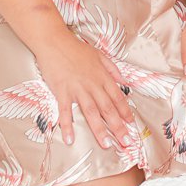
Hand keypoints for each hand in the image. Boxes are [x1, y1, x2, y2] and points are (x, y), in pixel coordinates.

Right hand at [34, 30, 134, 149]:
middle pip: (108, 108)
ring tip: (106, 144)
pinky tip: (69, 139)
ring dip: (99, 129)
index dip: (125, 112)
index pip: (117, 97)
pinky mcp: (62, 91)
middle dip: (118, 126)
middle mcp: (93, 84)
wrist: (55, 41)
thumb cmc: (76, 48)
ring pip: (91, 112)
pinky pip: (66, 111)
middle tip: (126, 142)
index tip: (131, 125)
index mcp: (102, 76)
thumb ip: (112, 68)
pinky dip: (67, 126)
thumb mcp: (99, 54)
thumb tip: (123, 80)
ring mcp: (78, 89)